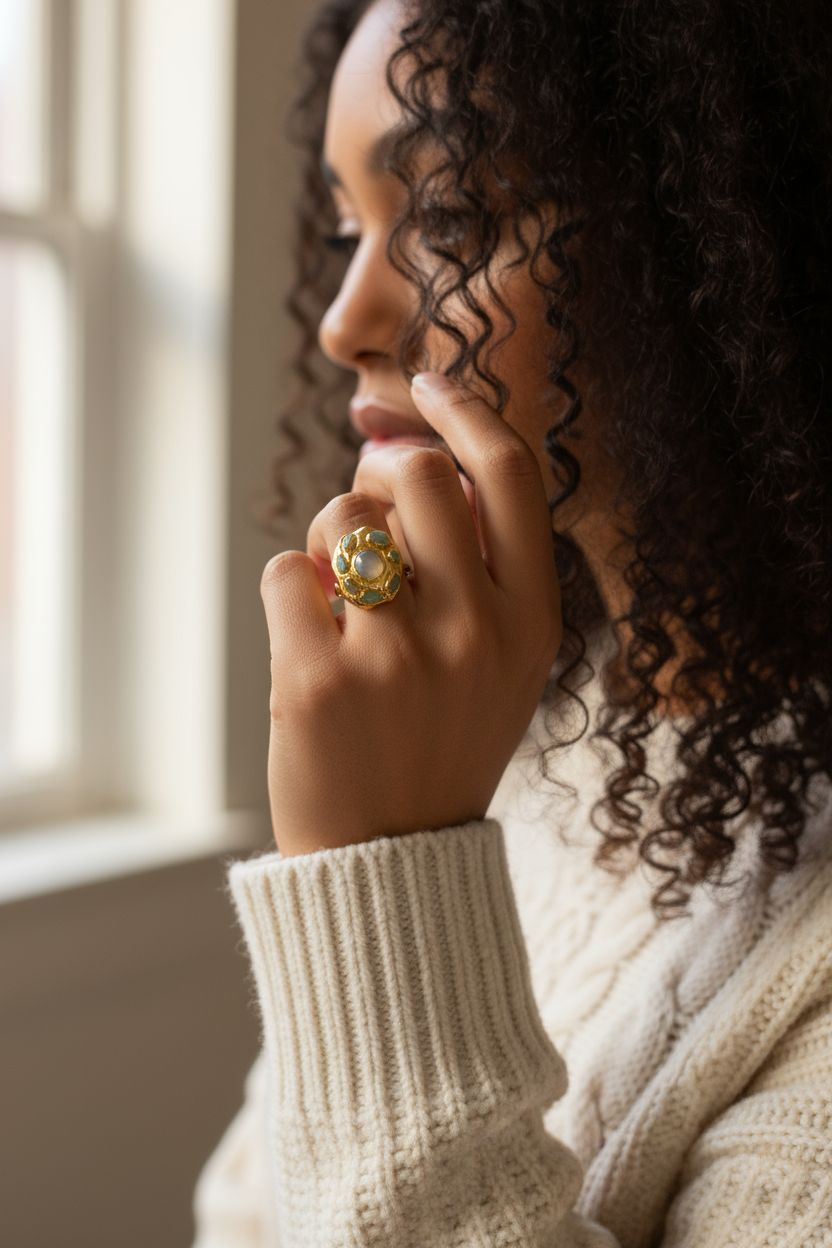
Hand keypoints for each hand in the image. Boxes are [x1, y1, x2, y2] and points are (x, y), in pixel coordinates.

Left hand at [259, 372, 561, 855]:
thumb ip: (483, 563)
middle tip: (368, 499)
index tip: (427, 385)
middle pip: (417, 474)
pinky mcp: (317, 681)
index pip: (510, 473)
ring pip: (342, 518)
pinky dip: (289, 589)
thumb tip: (407, 452)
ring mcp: (396, 657)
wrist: (393, 858)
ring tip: (340, 595)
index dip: (465, 410)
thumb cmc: (443, 741)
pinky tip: (310, 635)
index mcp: (532, 621)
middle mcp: (475, 632)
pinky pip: (285, 570)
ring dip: (329, 540)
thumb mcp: (503, 661)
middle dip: (380, 468)